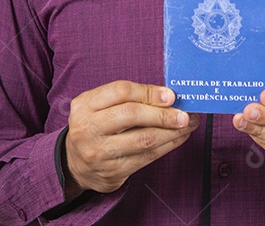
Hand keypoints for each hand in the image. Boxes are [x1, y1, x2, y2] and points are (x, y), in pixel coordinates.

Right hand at [64, 80, 198, 195]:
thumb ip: (128, 97)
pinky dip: (167, 146)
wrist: (76, 163)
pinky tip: (178, 138)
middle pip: (131, 115)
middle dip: (163, 114)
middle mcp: (88, 128)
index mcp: (85, 105)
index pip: (120, 92)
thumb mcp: (100, 105)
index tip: (170, 96)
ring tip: (188, 125)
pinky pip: (147, 157)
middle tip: (184, 114)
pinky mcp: (113, 172)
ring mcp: (99, 152)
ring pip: (143, 139)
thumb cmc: (96, 127)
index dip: (149, 92)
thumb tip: (167, 96)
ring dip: (171, 132)